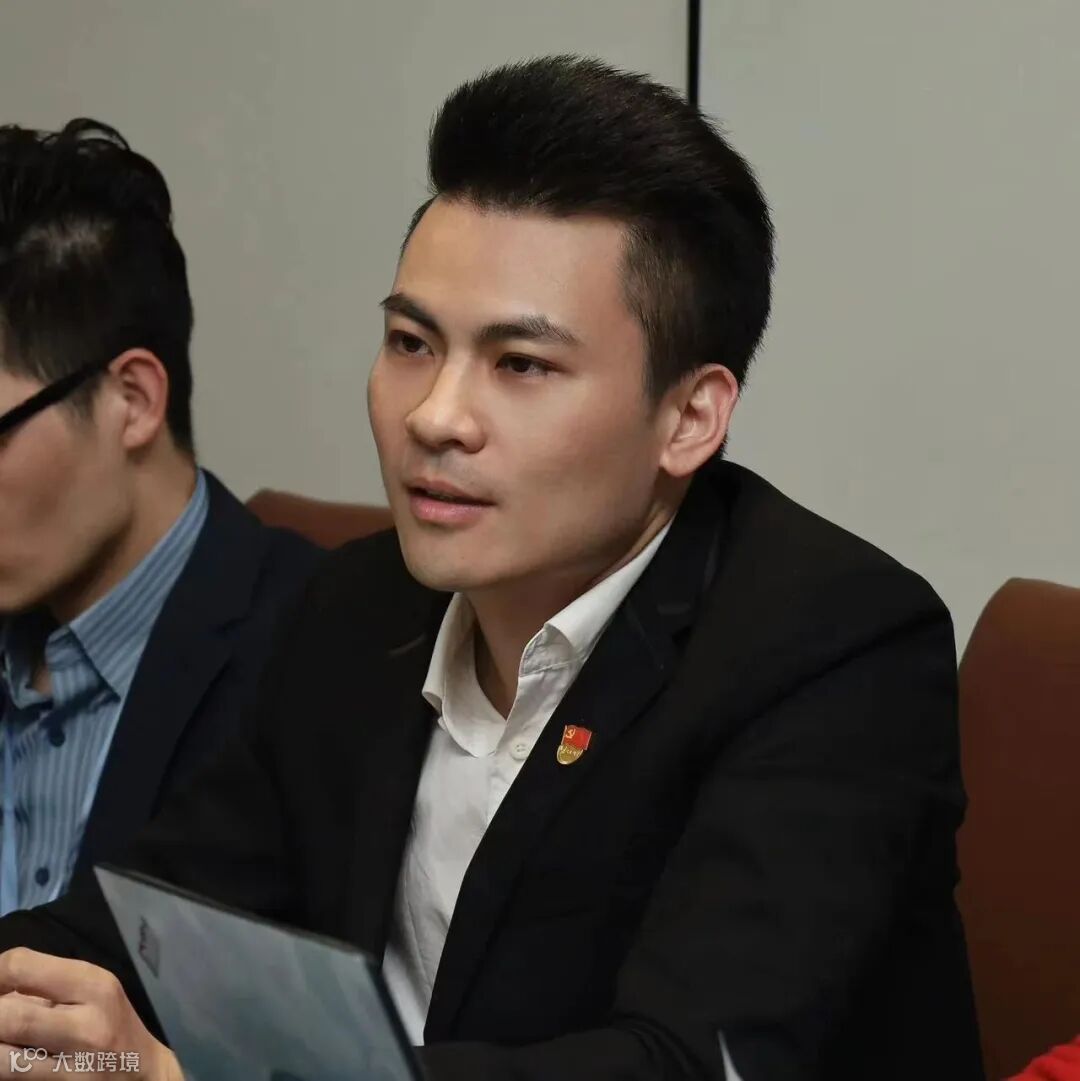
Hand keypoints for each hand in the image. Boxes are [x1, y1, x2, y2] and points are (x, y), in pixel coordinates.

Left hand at [0, 949, 181, 1079]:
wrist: (142, 1074)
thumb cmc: (111, 1023)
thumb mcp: (90, 991)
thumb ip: (45, 985)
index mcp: (92, 985)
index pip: (22, 966)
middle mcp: (86, 1025)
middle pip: (7, 1015)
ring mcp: (73, 1067)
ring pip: (2, 1060)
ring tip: (2, 1038)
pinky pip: (13, 1079)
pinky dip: (1, 1068)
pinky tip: (7, 1058)